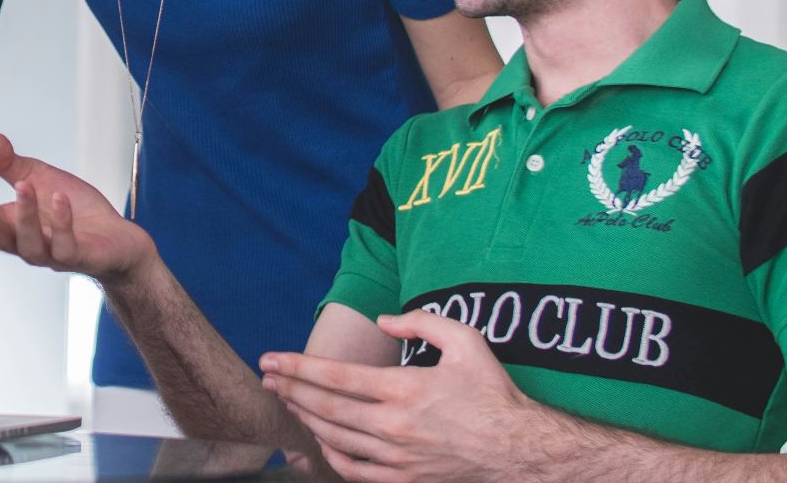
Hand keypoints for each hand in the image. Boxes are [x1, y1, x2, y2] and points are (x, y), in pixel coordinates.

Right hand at [0, 133, 155, 285]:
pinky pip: (65, 246)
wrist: (117, 240)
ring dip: (25, 215)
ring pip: (30, 245)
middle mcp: (28, 244)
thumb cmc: (76, 213)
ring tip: (24, 185)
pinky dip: (60, 223)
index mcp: (14, 226)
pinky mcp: (80, 257)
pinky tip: (59, 199)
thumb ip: (11, 164)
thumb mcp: (40, 179)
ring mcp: (52, 254)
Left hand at [260, 309, 540, 482]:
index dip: (297, 366)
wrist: (520, 451)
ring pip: (335, 439)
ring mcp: (398, 458)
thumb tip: (383, 319)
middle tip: (266, 379)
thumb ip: (421, 322)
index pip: (335, 376)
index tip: (271, 358)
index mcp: (405, 389)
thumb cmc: (492, 394)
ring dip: (305, 419)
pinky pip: (354, 472)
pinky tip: (321, 440)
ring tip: (287, 402)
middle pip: (325, 408)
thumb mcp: (466, 341)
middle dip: (289, 390)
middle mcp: (395, 426)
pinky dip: (331, 456)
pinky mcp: (405, 481)